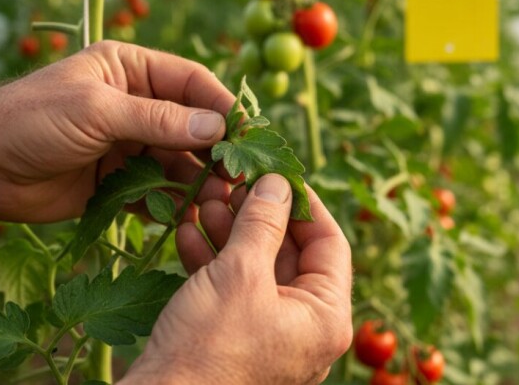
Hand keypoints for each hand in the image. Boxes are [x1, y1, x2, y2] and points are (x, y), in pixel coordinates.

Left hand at [0, 41, 236, 222]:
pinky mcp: (119, 181)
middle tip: (237, 175)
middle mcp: (136, 104)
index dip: (221, 105)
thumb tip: (217, 128)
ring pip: (179, 161)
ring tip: (217, 199)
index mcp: (130, 70)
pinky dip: (172, 202)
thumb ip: (158, 120)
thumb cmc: (32, 120)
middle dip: (215, 149)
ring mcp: (129, 144)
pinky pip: (157, 190)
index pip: (190, 82)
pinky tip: (187, 215)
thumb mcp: (97, 111)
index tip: (248, 132)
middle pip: (192, 125)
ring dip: (198, 179)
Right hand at [120, 174, 352, 384]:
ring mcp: (271, 334)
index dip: (304, 203)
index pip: (330, 243)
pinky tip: (187, 232)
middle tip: (233, 183)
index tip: (278, 172)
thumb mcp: (240, 273)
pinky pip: (234, 290)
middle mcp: (306, 328)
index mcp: (326, 317)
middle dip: (257, 215)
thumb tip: (278, 183)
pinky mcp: (237, 338)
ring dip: (230, 232)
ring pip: (257, 268)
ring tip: (205, 199)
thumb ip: (262, 223)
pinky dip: (213, 261)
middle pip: (290, 253)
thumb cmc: (209, 347)